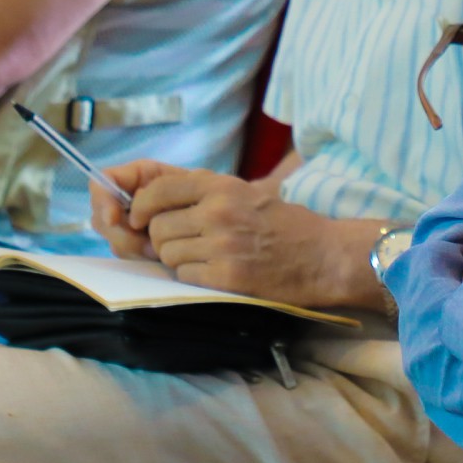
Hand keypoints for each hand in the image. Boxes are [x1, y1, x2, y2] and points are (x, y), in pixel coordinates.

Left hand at [92, 160, 385, 310]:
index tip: (139, 218)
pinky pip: (185, 276)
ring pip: (168, 255)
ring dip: (178, 260)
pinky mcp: (228, 277)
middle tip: (182, 244)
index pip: (159, 190)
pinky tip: (214, 272)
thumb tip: (152, 201)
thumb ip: (204, 193)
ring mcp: (222, 245)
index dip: (142, 206)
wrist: (323, 256)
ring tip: (204, 258)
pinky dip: (193, 277)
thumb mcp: (245, 192)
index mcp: (221, 186)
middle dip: (162, 240)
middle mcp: (218, 212)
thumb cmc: (283, 223)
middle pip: (159, 228)